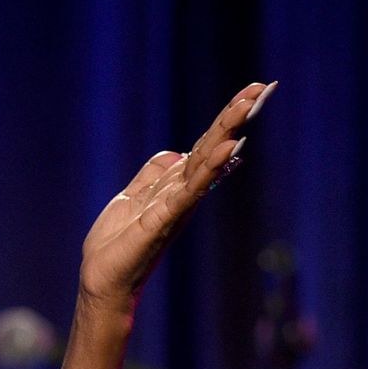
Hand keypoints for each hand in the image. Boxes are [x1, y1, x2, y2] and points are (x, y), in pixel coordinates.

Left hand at [78, 81, 277, 314]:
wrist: (103, 280)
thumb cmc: (117, 246)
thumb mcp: (131, 199)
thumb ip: (151, 177)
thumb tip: (173, 153)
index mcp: (176, 186)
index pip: (205, 145)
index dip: (225, 119)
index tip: (252, 91)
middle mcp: (183, 193)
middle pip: (212, 148)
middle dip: (235, 117)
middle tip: (263, 88)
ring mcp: (178, 206)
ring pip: (207, 163)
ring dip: (227, 133)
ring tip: (248, 105)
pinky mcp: (165, 219)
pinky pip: (191, 190)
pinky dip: (209, 169)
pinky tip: (227, 149)